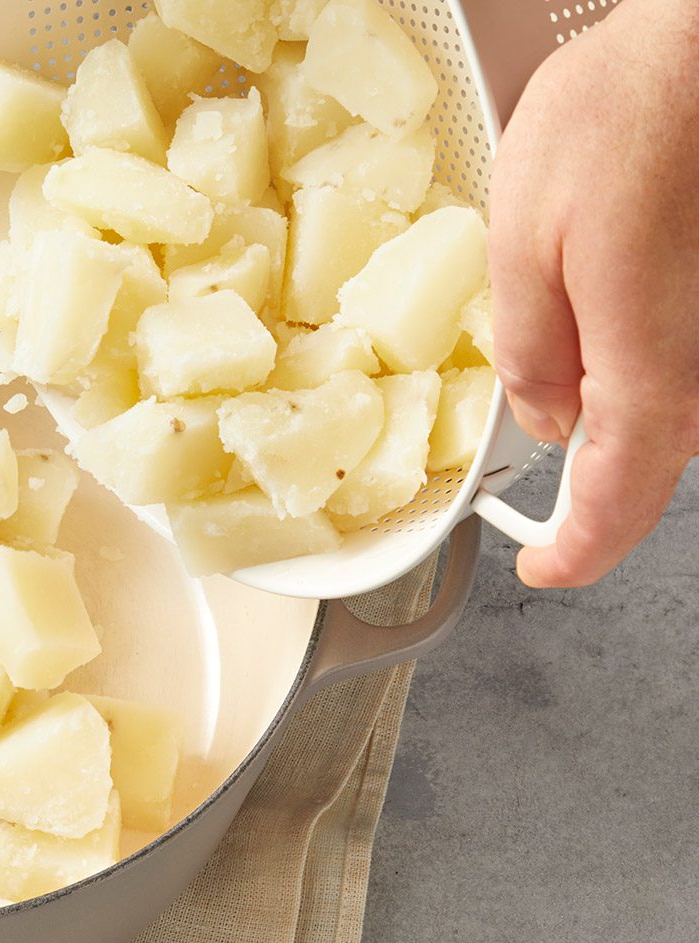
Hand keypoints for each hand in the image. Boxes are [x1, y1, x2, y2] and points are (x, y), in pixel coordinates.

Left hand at [488, 0, 698, 586]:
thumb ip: (529, 347)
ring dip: (618, 398)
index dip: (579, 550)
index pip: (620, 499)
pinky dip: (647, 354)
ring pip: (671, 405)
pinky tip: (616, 289)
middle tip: (529, 426)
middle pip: (647, 453)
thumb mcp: (522, 236)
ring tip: (572, 318)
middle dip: (588, 460)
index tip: (544, 568)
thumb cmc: (627, 111)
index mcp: (648, 364)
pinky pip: (688, 356)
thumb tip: (542, 418)